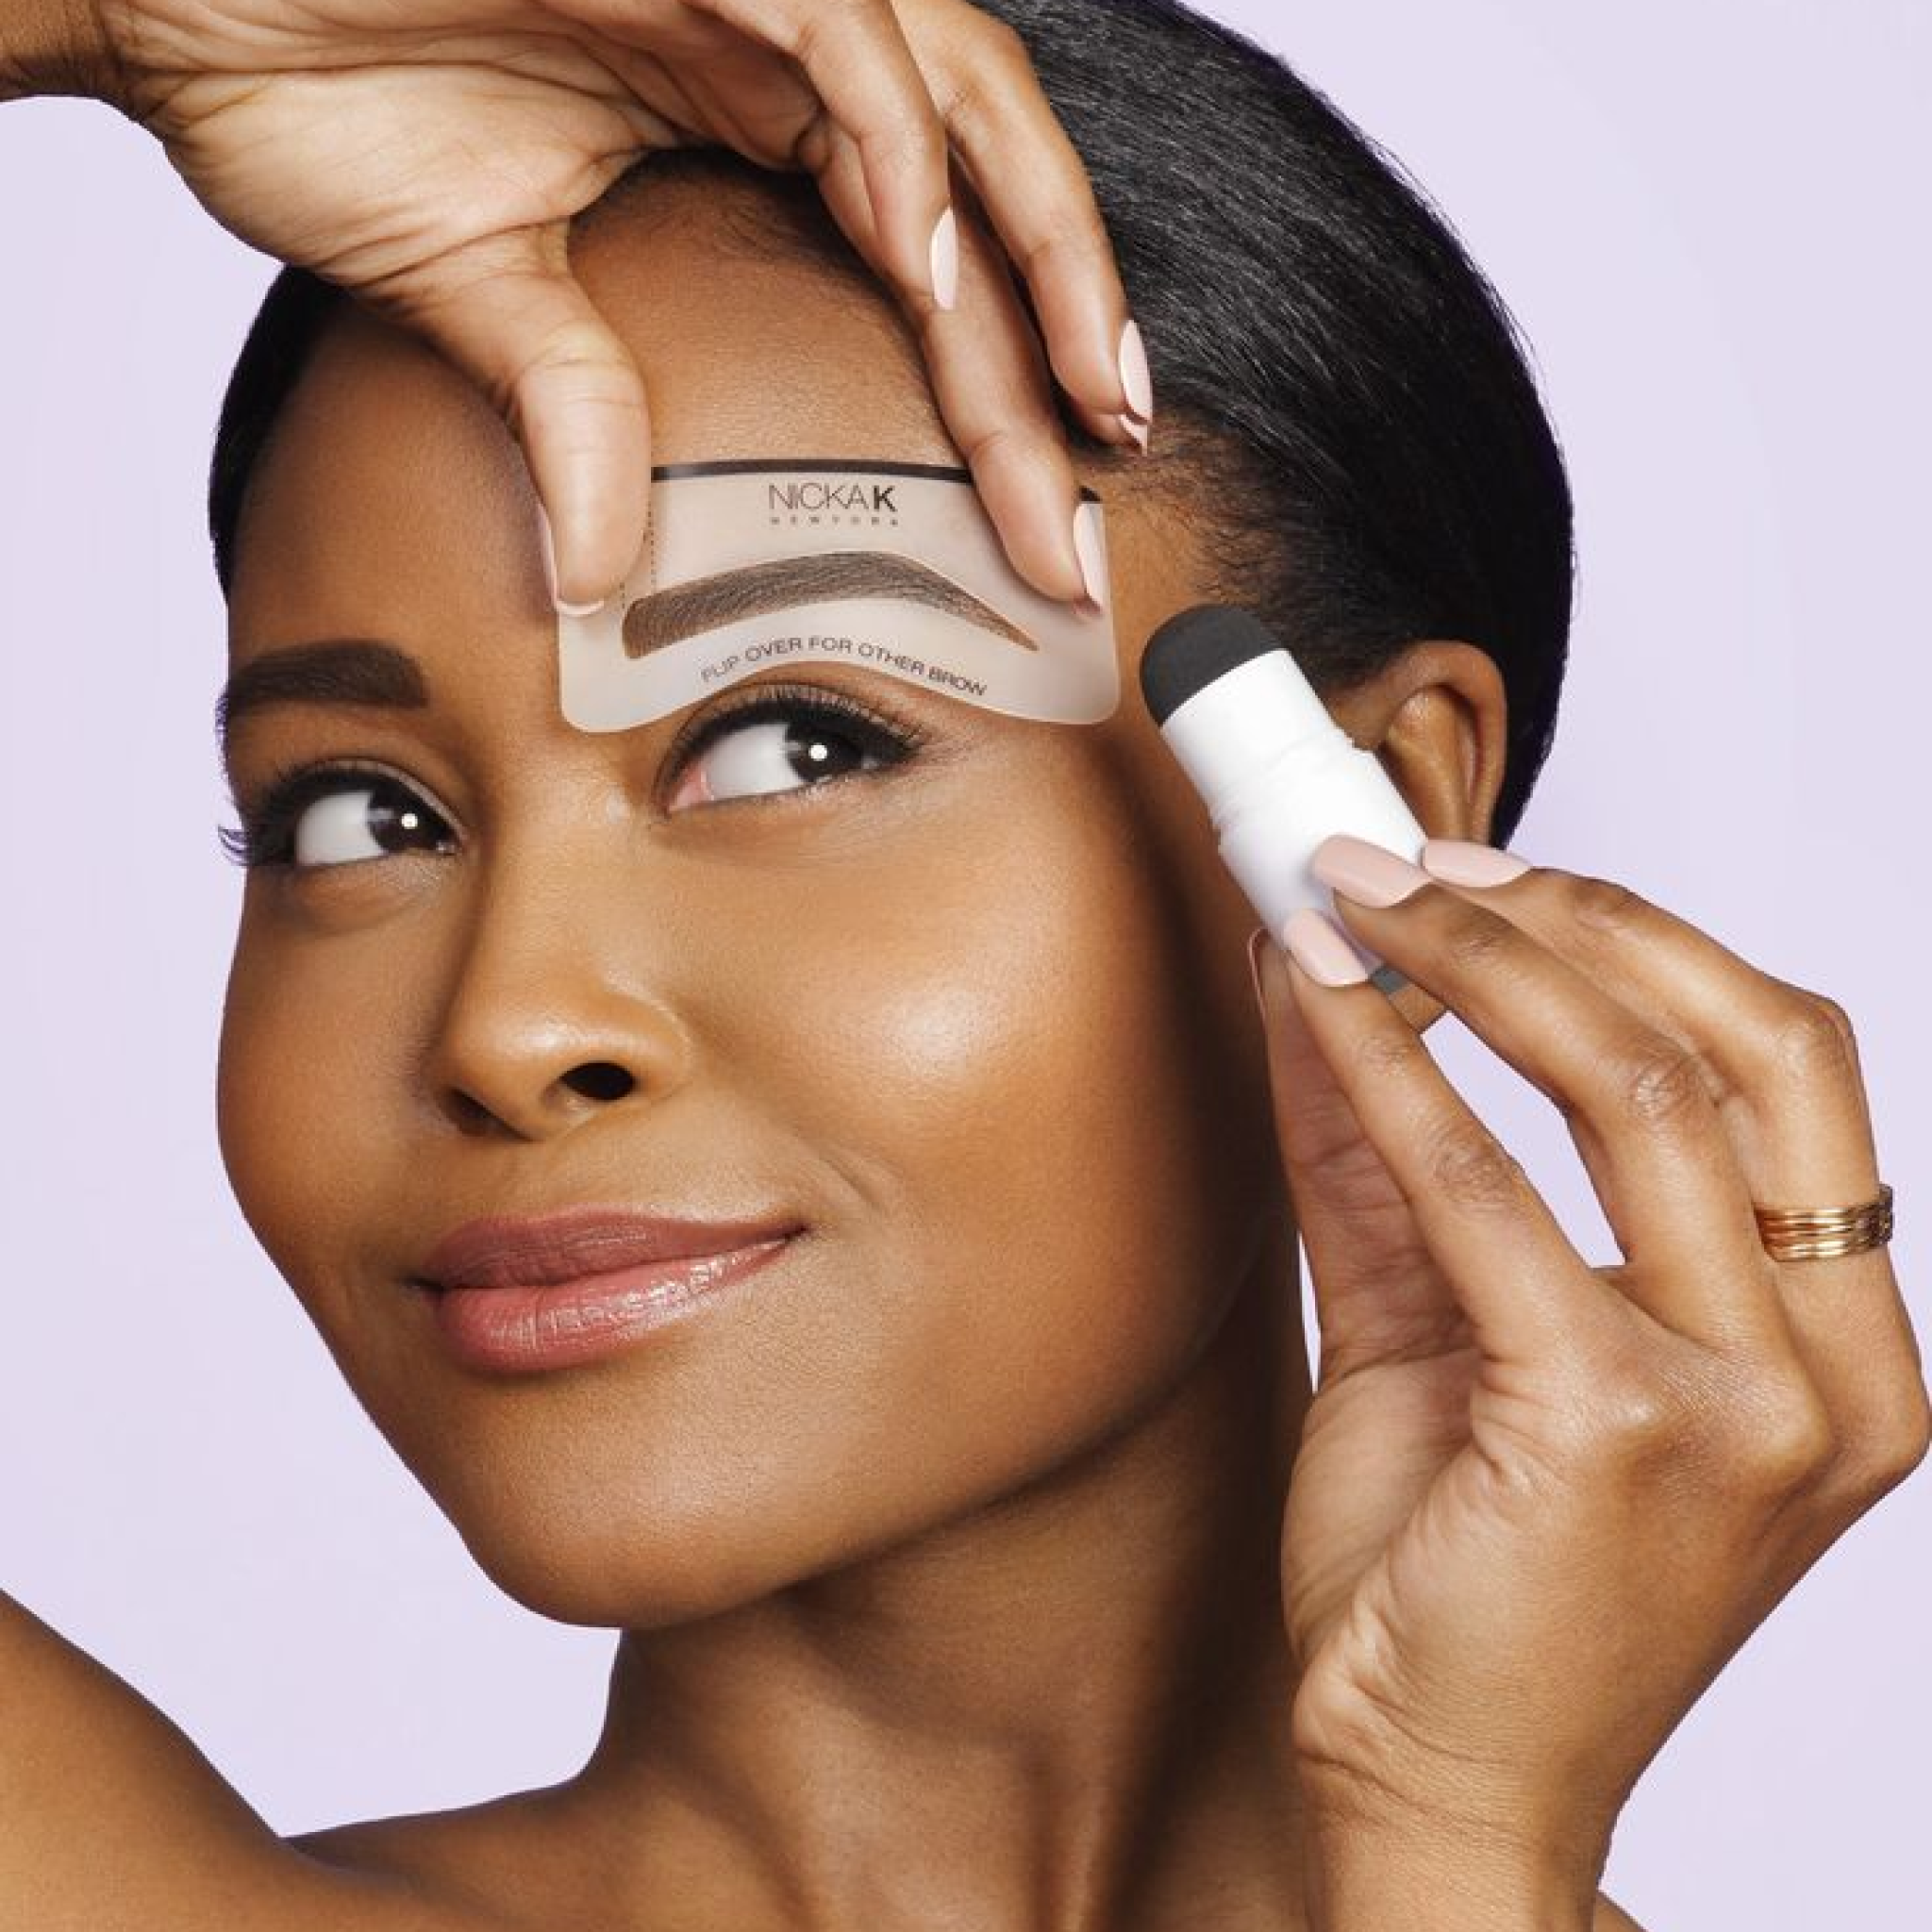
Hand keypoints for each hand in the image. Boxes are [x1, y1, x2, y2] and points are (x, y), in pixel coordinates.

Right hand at [66, 0, 1143, 606]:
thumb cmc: (306, 78)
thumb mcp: (482, 284)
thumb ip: (574, 402)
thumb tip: (604, 570)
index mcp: (748, 116)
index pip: (929, 264)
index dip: (1004, 394)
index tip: (1053, 527)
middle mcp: (775, 41)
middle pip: (986, 187)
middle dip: (1064, 339)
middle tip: (1112, 478)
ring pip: (958, 96)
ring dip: (1031, 249)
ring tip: (1082, 398)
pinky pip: (836, 31)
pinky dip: (892, 143)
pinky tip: (921, 263)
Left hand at [1248, 836, 1928, 1921]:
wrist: (1434, 1790)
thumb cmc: (1460, 1578)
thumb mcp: (1445, 1333)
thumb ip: (1403, 1161)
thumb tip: (1335, 979)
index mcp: (1837, 1347)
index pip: (1786, 1064)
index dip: (1635, 939)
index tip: (1488, 874)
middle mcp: (1832, 1371)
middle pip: (1739, 1042)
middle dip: (1563, 918)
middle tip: (1408, 859)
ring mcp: (1749, 1404)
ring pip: (1636, 1088)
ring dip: (1472, 956)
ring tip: (1350, 892)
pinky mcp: (1618, 1427)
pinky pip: (1488, 1192)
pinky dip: (1391, 1069)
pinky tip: (1313, 998)